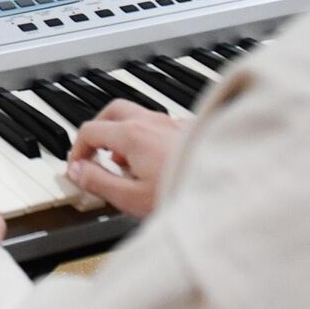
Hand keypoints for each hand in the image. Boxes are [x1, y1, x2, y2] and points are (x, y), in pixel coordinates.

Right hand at [65, 100, 182, 217]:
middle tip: (92, 152)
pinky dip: (147, 136)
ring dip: (123, 133)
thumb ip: (98, 181)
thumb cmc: (185, 195)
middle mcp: (153, 121)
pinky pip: (161, 125)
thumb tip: (76, 171)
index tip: (77, 170)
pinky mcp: (192, 131)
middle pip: (113, 110)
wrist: (233, 194)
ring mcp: (174, 123)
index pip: (90, 130)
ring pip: (139, 115)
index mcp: (133, 134)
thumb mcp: (131, 198)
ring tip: (124, 163)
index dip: (76, 151)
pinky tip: (154, 162)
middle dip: (97, 129)